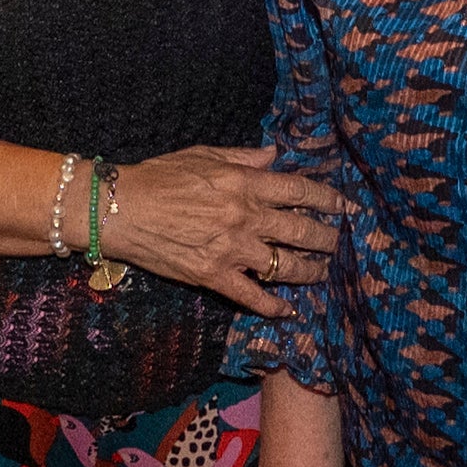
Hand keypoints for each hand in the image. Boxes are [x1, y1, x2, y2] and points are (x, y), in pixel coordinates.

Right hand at [95, 145, 349, 316]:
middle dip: (326, 238)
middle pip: (301, 230)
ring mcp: (232, 249)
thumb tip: (274, 154)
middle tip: (338, 243)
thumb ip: (243, 157)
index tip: (345, 206)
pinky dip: (273, 307)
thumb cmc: (158, 176)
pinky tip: (287, 311)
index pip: (299, 191)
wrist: (121, 210)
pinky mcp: (214, 276)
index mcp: (245, 183)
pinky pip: (252, 296)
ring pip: (285, 266)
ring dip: (309, 271)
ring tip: (321, 274)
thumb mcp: (203, 155)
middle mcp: (246, 217)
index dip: (328, 199)